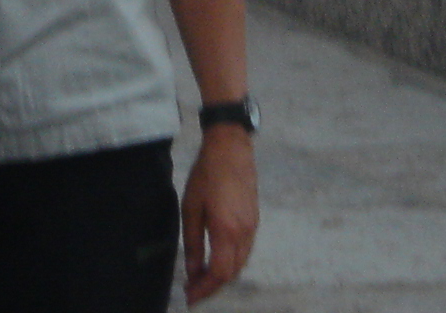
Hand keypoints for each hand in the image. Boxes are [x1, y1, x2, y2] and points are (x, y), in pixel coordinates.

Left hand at [180, 126, 257, 302]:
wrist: (231, 149)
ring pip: (240, 264)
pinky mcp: (255, 221)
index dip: (205, 289)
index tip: (190, 297)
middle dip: (213, 286)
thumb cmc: (206, 175)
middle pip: (232, 273)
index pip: (219, 272)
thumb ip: (192, 242)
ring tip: (202, 279)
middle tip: (193, 291)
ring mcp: (253, 227)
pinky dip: (231, 263)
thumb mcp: (191, 208)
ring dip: (222, 276)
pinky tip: (217, 261)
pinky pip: (244, 252)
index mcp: (226, 230)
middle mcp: (244, 233)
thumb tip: (193, 271)